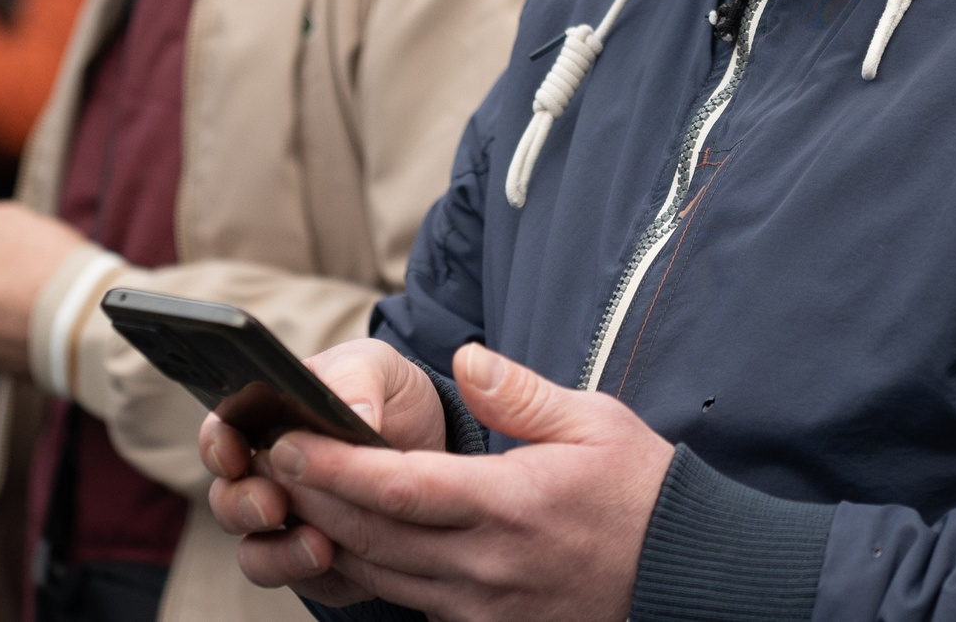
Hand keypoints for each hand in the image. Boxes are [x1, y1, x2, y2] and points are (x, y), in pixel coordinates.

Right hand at [202, 339, 450, 603]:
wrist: (436, 444)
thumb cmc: (388, 396)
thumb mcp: (376, 367)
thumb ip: (354, 379)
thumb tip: (354, 414)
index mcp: (265, 422)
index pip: (221, 434)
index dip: (217, 446)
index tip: (233, 454)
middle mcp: (267, 478)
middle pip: (227, 501)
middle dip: (242, 505)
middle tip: (273, 505)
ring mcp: (290, 524)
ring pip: (255, 553)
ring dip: (277, 554)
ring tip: (317, 546)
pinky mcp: (320, 565)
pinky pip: (303, 581)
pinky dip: (314, 575)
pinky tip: (342, 561)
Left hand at [214, 342, 674, 621]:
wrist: (687, 575)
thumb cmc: (642, 492)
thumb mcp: (594, 421)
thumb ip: (521, 393)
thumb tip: (465, 359)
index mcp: (511, 505)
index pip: (400, 488)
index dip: (336, 466)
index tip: (290, 440)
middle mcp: (488, 566)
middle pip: (373, 537)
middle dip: (313, 498)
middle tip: (269, 461)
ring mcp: (484, 608)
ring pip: (382, 577)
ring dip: (331, 538)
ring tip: (294, 497)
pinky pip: (412, 603)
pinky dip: (373, 571)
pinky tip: (350, 540)